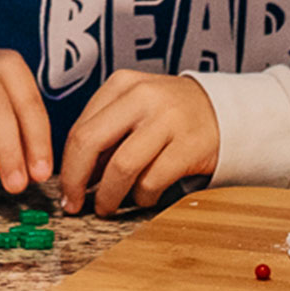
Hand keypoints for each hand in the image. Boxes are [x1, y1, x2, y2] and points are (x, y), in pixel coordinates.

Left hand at [57, 70, 220, 216]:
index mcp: (122, 84)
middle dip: (75, 180)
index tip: (65, 189)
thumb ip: (105, 134)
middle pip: (90, 143)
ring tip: (107, 206)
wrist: (224, 112)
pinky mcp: (190, 145)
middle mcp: (142, 97)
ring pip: (121, 166)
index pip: (80, 128)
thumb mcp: (134, 109)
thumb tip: (74, 177)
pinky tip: (143, 197)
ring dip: (108, 195)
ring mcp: (168, 119)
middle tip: (74, 204)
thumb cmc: (170, 115)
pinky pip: (152, 181)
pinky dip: (142, 197)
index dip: (66, 166)